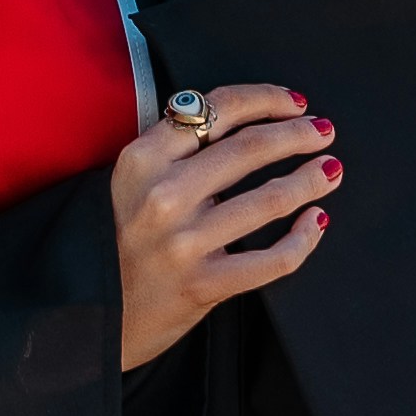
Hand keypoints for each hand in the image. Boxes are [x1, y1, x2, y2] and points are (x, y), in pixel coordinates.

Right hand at [113, 82, 334, 368]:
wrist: (86, 316)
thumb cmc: (115, 242)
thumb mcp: (128, 182)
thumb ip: (173, 152)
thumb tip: (245, 123)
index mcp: (142, 159)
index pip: (217, 109)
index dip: (266, 99)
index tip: (295, 102)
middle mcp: (162, 195)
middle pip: (250, 148)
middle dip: (296, 135)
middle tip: (323, 131)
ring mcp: (184, 242)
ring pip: (268, 198)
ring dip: (309, 179)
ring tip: (329, 170)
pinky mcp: (203, 284)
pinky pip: (272, 259)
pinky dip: (304, 238)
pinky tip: (317, 222)